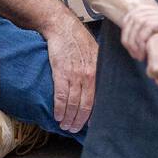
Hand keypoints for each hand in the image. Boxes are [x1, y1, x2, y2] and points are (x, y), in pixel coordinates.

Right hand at [44, 17, 97, 133]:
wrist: (62, 27)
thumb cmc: (78, 39)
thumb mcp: (95, 53)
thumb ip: (97, 68)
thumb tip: (99, 82)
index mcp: (97, 72)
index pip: (97, 99)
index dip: (94, 114)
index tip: (90, 124)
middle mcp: (88, 76)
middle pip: (85, 105)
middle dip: (79, 120)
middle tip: (74, 129)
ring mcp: (74, 75)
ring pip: (73, 103)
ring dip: (69, 118)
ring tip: (65, 126)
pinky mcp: (61, 73)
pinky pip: (61, 96)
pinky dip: (60, 109)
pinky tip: (58, 116)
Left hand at [122, 3, 157, 57]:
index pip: (138, 15)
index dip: (131, 33)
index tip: (136, 54)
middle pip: (133, 15)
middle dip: (127, 35)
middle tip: (134, 55)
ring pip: (137, 19)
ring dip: (132, 39)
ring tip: (138, 57)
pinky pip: (147, 25)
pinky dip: (141, 40)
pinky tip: (144, 56)